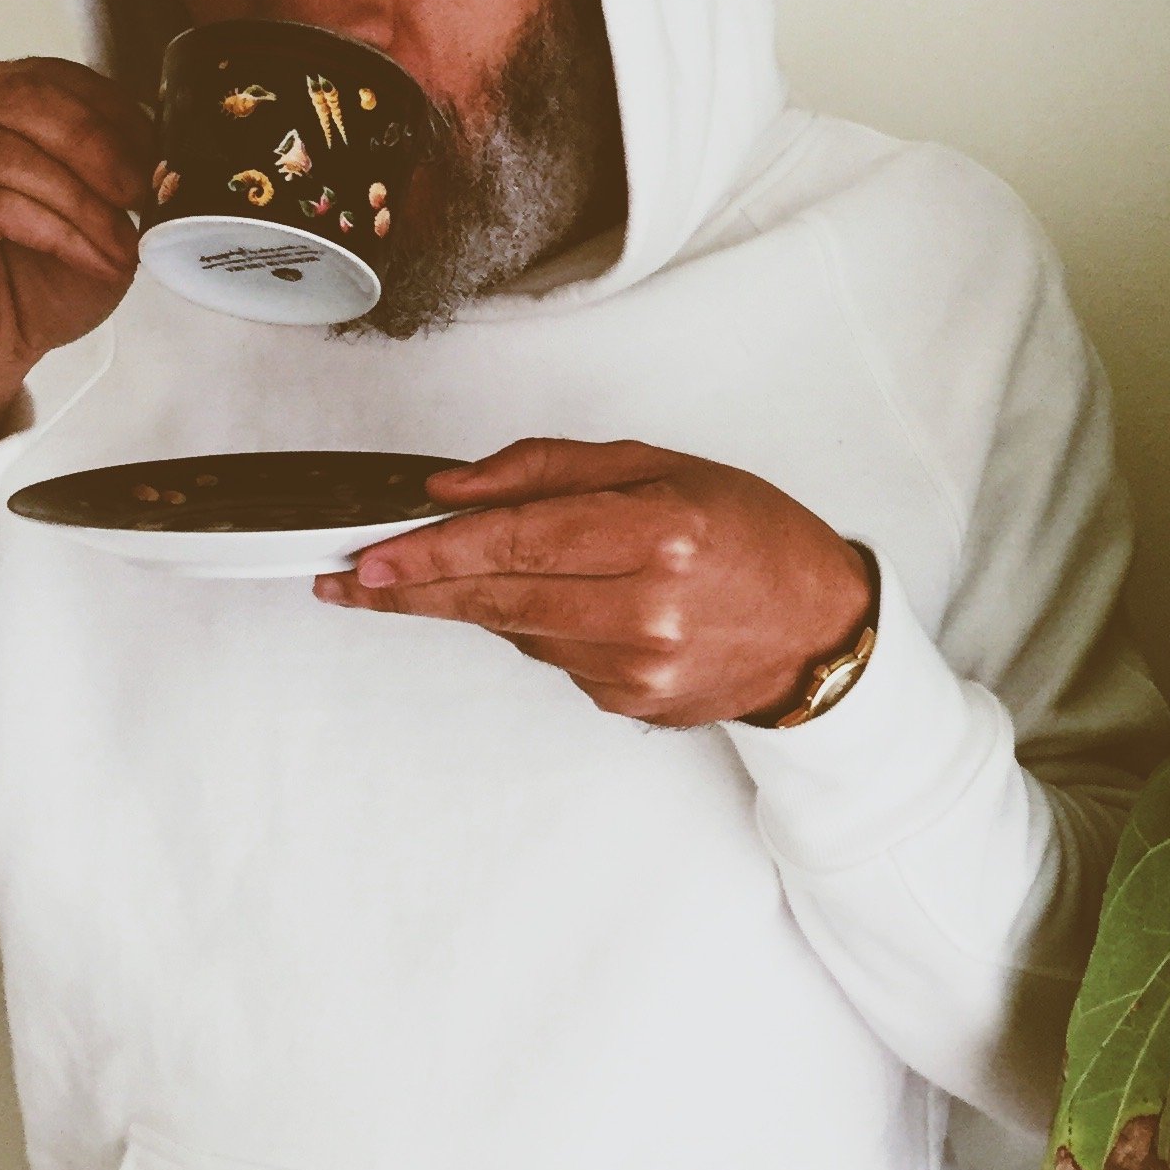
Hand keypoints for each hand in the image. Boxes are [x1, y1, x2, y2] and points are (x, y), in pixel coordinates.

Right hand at [0, 57, 150, 442]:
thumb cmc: (28, 276)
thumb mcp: (93, 206)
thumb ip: (114, 164)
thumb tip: (160, 147)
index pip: (50, 75)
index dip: (112, 112)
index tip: (155, 156)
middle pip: (27, 101)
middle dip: (99, 148)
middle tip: (140, 193)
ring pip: (14, 154)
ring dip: (84, 204)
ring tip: (121, 245)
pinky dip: (59, 232)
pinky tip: (90, 257)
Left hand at [314, 439, 874, 727]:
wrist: (819, 628)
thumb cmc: (752, 536)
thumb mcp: (662, 467)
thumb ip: (551, 470)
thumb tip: (455, 489)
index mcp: (658, 534)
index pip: (514, 541)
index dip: (430, 551)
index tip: (370, 554)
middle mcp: (646, 608)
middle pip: (496, 599)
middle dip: (413, 588)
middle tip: (350, 580)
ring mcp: (636, 666)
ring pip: (517, 631)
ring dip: (484, 601)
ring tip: (487, 571)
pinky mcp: (628, 702)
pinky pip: (553, 657)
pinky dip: (542, 626)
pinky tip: (572, 603)